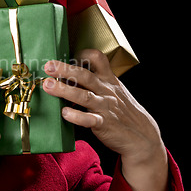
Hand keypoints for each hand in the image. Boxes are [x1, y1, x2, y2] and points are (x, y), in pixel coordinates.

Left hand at [42, 49, 167, 190]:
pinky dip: (76, 116)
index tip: (67, 54)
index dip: (83, 54)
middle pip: (85, 76)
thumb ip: (95, 82)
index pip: (98, 59)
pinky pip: (89, 119)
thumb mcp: (114, 90)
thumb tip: (69, 74)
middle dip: (65, 70)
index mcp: (108, 80)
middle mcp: (106, 91)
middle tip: (48, 66)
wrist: (143, 136)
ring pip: (83, 96)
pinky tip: (64, 113)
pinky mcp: (104, 124)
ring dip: (64, 90)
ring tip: (48, 85)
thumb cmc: (123, 111)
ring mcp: (105, 107)